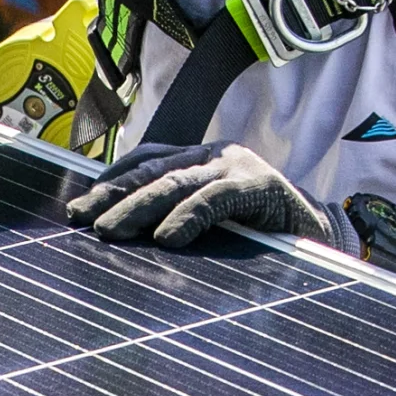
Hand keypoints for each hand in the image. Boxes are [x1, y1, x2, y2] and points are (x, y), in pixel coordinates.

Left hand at [66, 141, 336, 249]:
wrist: (320, 240)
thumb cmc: (257, 237)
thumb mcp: (207, 225)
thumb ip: (170, 220)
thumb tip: (114, 240)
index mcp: (197, 160)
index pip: (143, 162)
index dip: (109, 182)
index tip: (76, 208)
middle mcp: (213, 155)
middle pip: (152, 172)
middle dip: (112, 196)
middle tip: (80, 220)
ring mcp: (237, 166)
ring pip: (176, 183)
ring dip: (137, 209)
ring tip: (108, 232)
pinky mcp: (261, 186)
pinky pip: (216, 199)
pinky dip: (189, 218)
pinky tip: (167, 238)